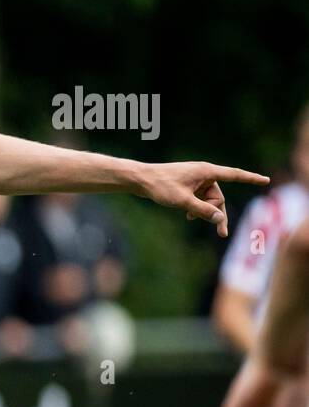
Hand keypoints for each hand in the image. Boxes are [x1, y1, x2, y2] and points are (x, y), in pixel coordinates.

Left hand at [135, 163, 268, 237]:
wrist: (140, 180)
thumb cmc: (160, 186)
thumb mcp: (182, 201)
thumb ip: (203, 210)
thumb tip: (221, 219)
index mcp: (206, 171)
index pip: (235, 175)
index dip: (251, 179)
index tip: (266, 180)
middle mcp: (204, 174)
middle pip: (219, 197)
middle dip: (215, 212)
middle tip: (222, 234)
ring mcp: (196, 180)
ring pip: (209, 200)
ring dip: (202, 211)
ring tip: (189, 217)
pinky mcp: (189, 185)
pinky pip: (199, 199)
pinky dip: (196, 207)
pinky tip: (188, 216)